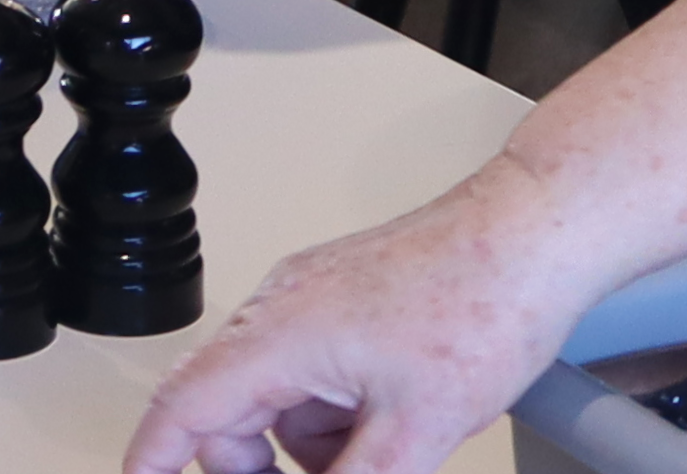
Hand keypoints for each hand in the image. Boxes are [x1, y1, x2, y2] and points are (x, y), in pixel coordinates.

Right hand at [126, 160, 600, 473]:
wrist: (534, 236)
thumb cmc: (484, 301)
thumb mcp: (413, 432)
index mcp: (282, 332)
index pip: (184, 404)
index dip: (153, 455)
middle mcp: (284, 305)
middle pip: (228, 410)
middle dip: (255, 468)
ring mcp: (314, 295)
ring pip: (277, 397)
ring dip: (307, 444)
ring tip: (378, 450)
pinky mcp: (344, 295)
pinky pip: (311, 371)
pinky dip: (334, 411)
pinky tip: (387, 419)